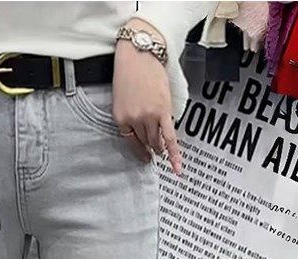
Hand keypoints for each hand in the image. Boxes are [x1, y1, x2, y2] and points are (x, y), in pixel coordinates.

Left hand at [112, 23, 180, 175]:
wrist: (140, 53)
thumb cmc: (129, 72)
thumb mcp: (121, 98)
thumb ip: (129, 115)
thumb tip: (141, 130)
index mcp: (120, 118)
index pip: (131, 141)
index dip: (139, 150)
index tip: (144, 158)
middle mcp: (134, 120)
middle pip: (145, 141)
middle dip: (151, 147)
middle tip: (156, 152)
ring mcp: (149, 117)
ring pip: (156, 141)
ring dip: (160, 147)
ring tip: (163, 151)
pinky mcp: (163, 111)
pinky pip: (169, 138)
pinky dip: (174, 154)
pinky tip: (176, 166)